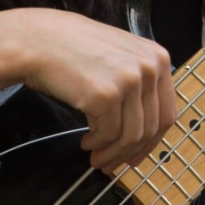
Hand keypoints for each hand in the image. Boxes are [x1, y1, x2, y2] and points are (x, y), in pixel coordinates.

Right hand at [4, 8, 176, 171]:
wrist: (38, 41)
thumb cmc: (72, 49)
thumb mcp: (120, 57)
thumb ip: (140, 83)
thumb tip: (146, 128)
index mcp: (158, 58)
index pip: (167, 112)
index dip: (152, 141)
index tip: (138, 155)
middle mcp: (150, 68)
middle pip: (151, 128)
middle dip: (130, 152)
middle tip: (112, 163)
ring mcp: (129, 81)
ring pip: (131, 136)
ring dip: (112, 153)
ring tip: (96, 157)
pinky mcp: (106, 96)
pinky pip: (108, 135)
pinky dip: (97, 144)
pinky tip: (86, 141)